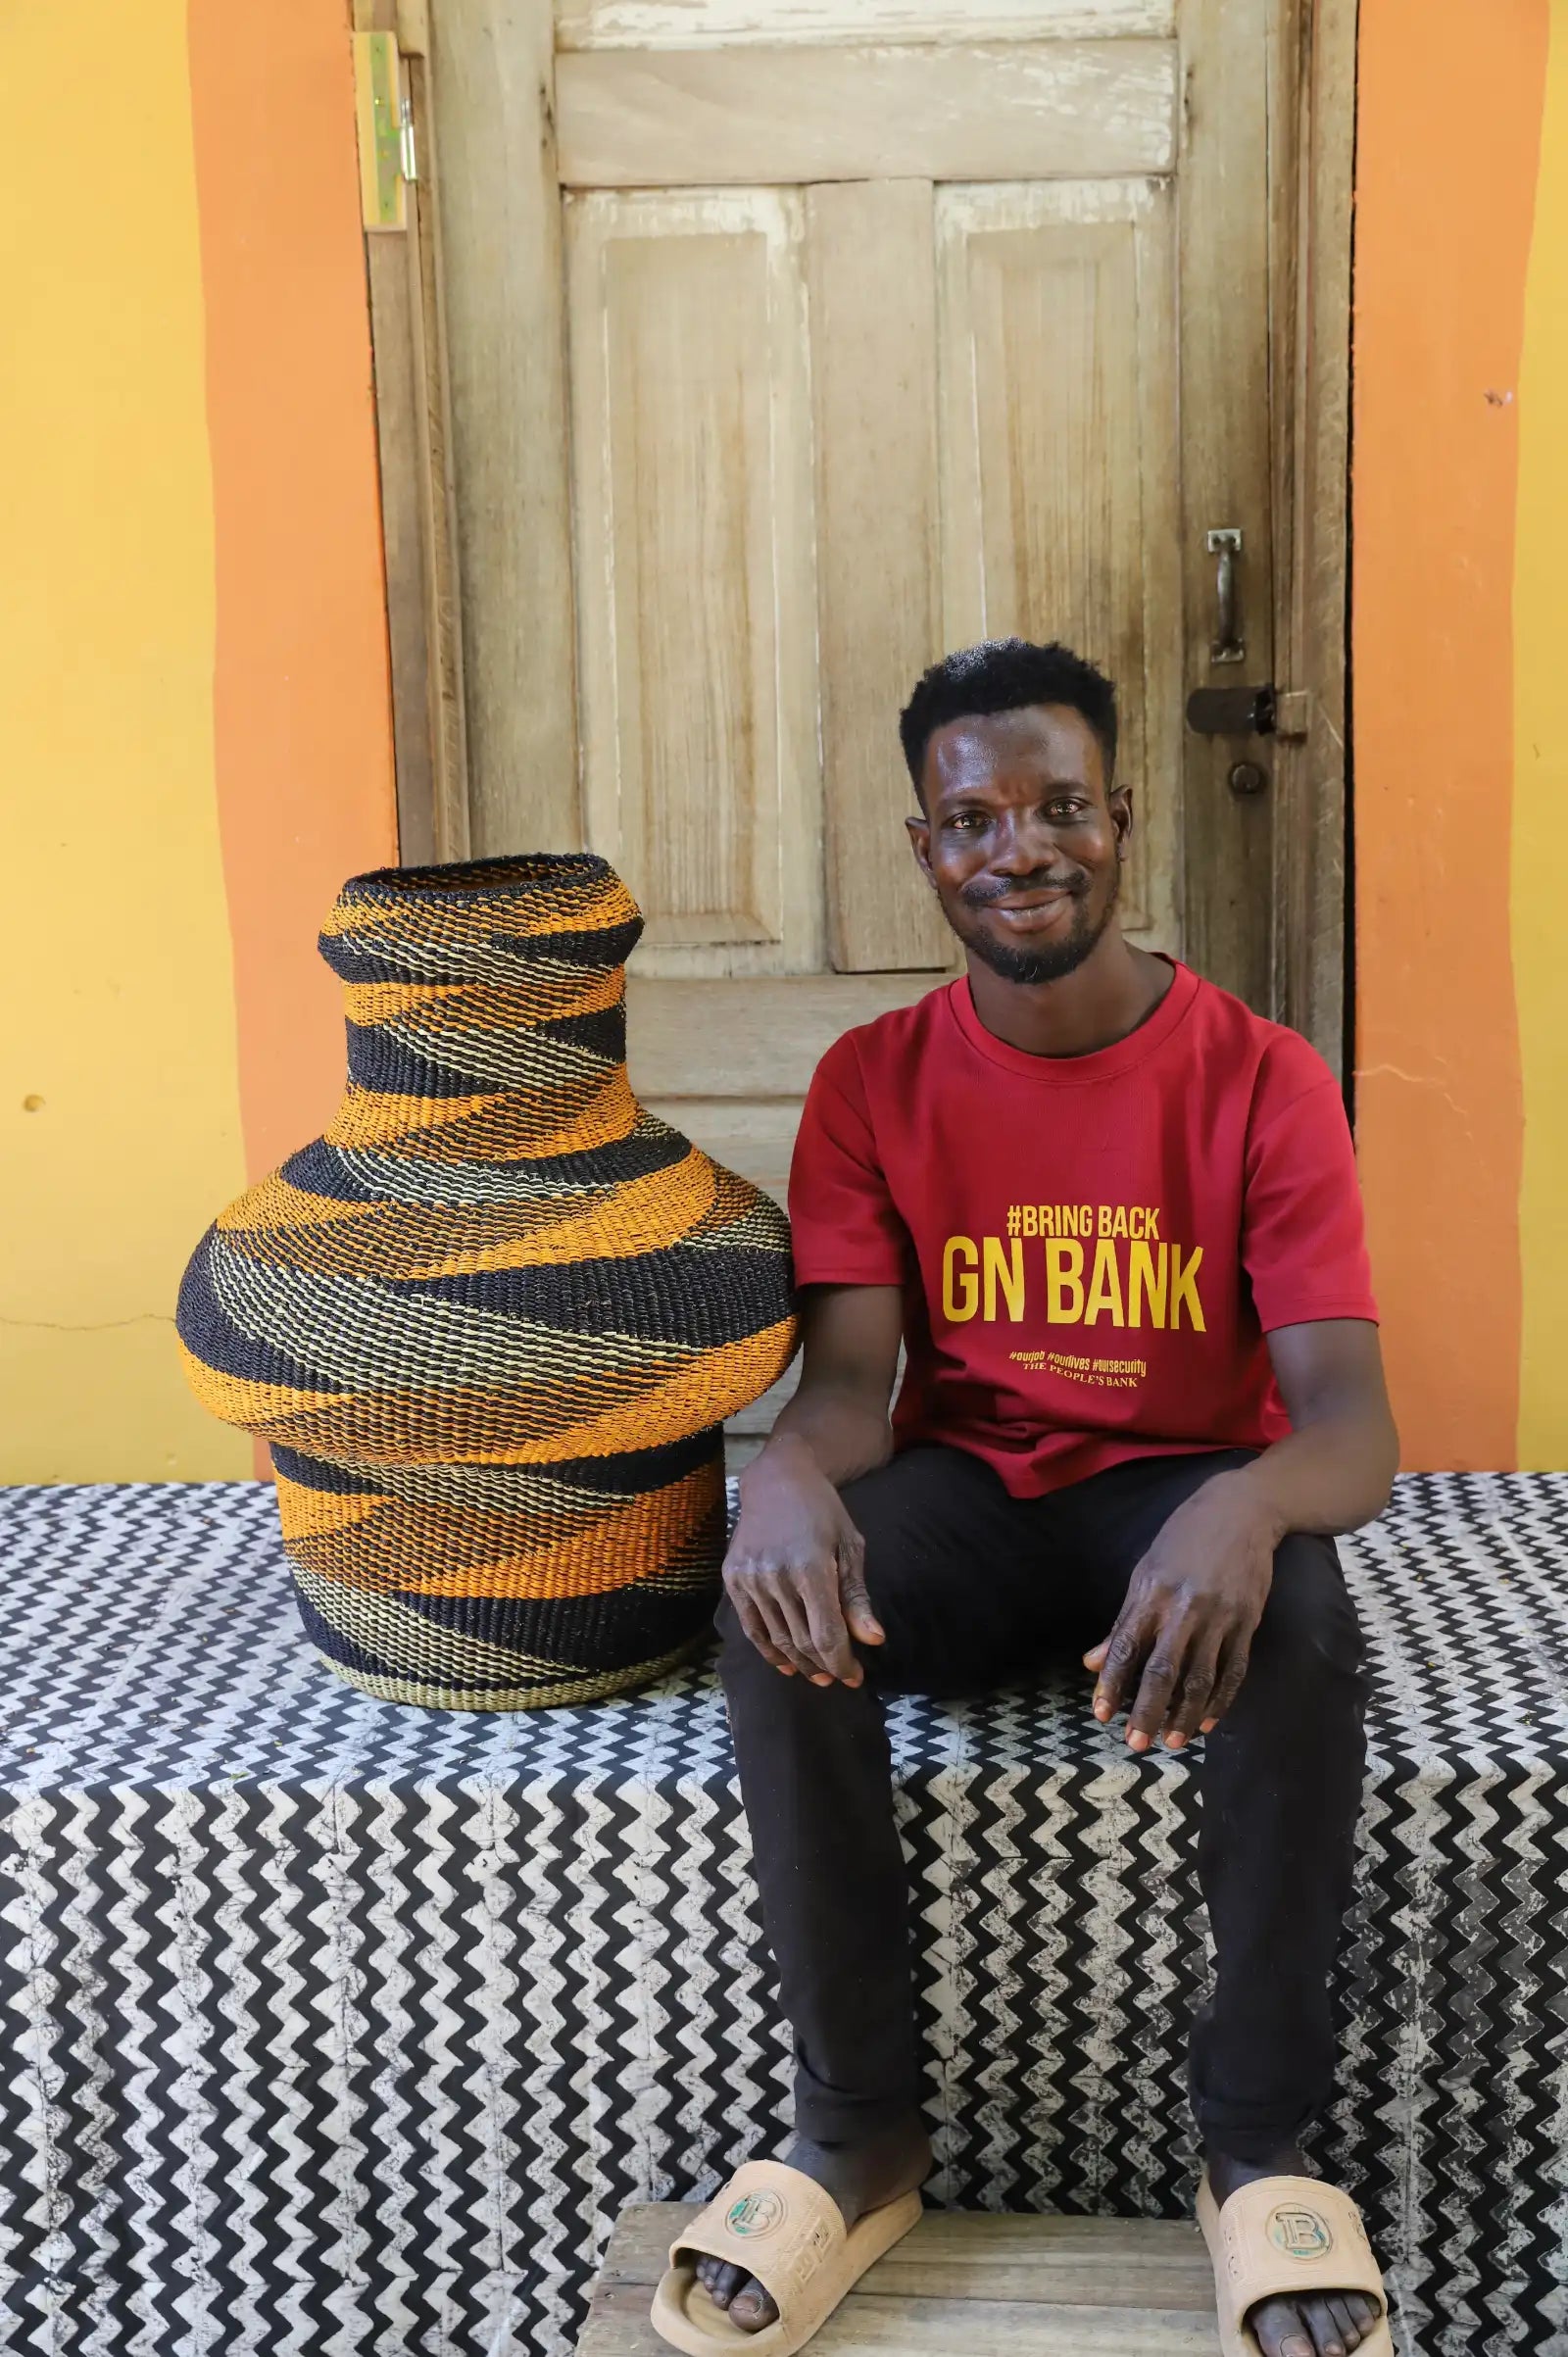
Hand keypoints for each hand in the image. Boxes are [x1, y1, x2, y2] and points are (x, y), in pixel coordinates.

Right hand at [723, 1440, 882, 1686]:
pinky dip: (768, 1651)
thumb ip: (857, 1597)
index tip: (856, 1677)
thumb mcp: (850, 1547)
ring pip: (777, 1639)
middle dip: (825, 1665)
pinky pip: (751, 1627)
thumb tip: (873, 1640)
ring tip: (817, 1674)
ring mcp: (750, 1578)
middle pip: (802, 1641)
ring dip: (800, 1663)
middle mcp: (776, 1575)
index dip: (842, 1662)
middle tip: (839, 1677)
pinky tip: (786, 1664)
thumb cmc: (823, 1511)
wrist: (777, 1480)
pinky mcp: (733, 1578)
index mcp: (811, 1567)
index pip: (826, 1634)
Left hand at [1082, 1471, 1280, 1751]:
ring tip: (1172, 1740)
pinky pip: (1233, 1670)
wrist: (1241, 1510)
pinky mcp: (1247, 1621)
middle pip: (1162, 1670)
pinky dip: (1220, 1700)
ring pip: (1200, 1677)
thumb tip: (1092, 1661)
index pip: (1125, 1647)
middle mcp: (1183, 1607)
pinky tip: (1207, 1721)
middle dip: (1147, 1710)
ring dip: (1184, 1714)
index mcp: (1150, 1593)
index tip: (1101, 1714)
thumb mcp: (1145, 1571)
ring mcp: (1219, 1616)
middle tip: (1136, 1743)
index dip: (1111, 1683)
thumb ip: (1122, 1621)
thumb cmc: (1183, 1539)